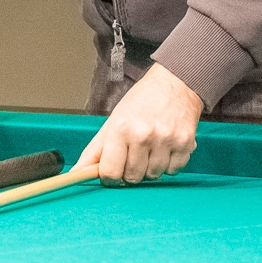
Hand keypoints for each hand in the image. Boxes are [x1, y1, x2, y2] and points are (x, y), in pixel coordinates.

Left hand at [79, 63, 202, 185]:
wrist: (174, 84)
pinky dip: (168, 165)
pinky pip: (173, 171)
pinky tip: (165, 148)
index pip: (110, 172)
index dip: (109, 178)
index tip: (112, 174)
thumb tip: (77, 173)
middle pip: (132, 177)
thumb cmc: (141, 102)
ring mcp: (166, 140)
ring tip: (150, 148)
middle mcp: (143, 135)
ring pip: (153, 176)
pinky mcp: (185, 144)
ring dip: (150, 168)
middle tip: (133, 154)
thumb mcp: (113, 121)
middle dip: (130, 171)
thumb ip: (95, 150)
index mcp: (121, 128)